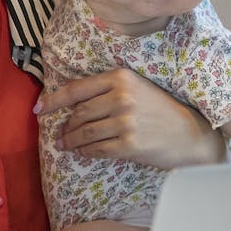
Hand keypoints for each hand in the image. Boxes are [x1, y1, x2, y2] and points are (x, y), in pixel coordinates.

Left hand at [36, 68, 223, 169]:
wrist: (191, 135)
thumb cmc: (160, 111)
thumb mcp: (136, 89)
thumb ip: (107, 91)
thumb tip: (70, 104)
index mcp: (121, 77)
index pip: (77, 89)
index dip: (53, 100)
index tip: (39, 109)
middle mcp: (122, 96)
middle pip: (79, 113)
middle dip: (66, 126)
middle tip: (59, 134)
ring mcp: (126, 120)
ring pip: (85, 132)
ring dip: (71, 141)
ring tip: (65, 145)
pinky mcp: (129, 143)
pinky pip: (97, 149)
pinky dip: (85, 152)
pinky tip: (81, 153)